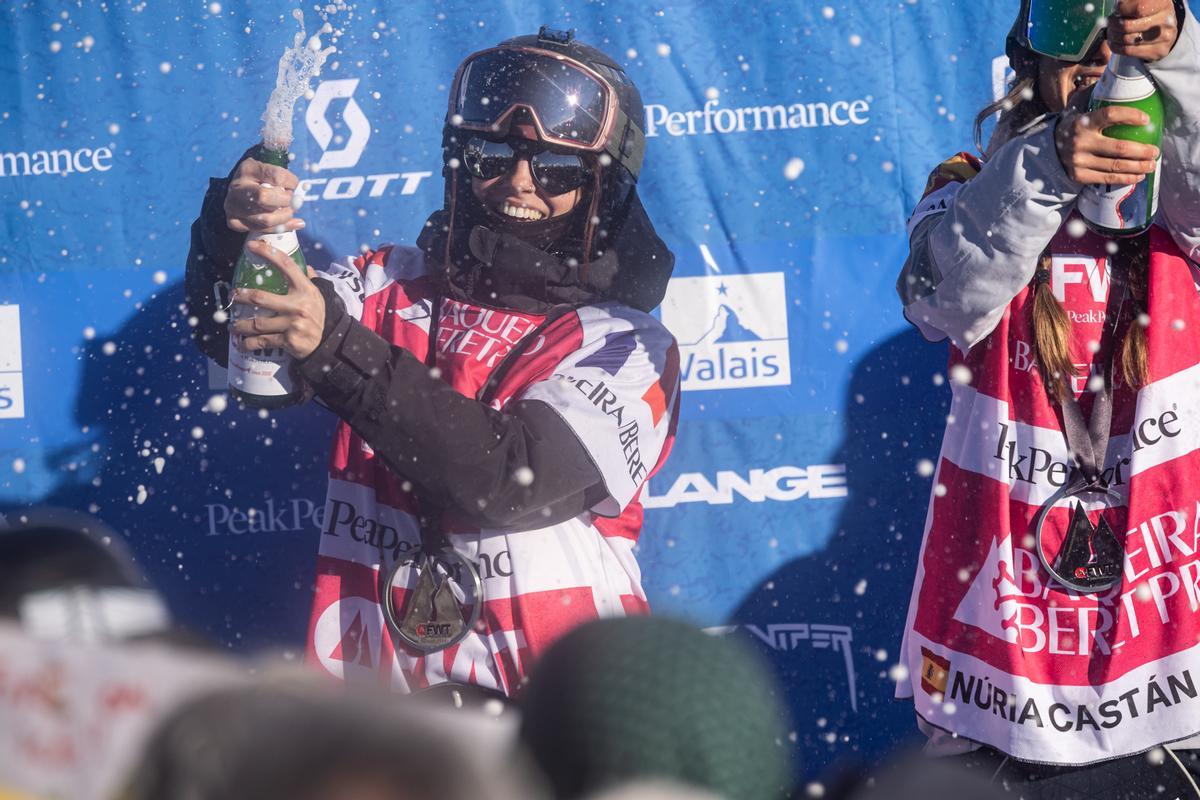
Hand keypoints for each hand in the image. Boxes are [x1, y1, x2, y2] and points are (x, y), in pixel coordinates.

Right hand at [224, 158, 304, 234]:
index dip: (291, 182)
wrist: (241, 192)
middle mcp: (236, 187)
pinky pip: (261, 229)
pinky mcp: (234, 222)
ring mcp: (233, 206)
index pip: (275, 175)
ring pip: (265, 218)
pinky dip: (281, 228)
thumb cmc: (262, 178)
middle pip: (265, 198)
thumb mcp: (269, 163)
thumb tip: (285, 134)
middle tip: (294, 201)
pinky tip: (294, 223)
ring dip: (285, 217)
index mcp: (248, 168)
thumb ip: (279, 152)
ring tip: (293, 212)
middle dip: (286, 202)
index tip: (294, 184)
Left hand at [230, 240, 324, 358]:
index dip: (267, 253)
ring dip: (240, 325)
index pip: (285, 265)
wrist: (330, 341)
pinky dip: (249, 344)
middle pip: (261, 298)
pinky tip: (241, 344)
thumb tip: (304, 265)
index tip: (250, 247)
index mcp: (305, 289)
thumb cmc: (319, 314)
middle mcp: (298, 306)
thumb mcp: (318, 294)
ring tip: (232, 325)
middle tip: (232, 295)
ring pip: (258, 323)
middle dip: (241, 296)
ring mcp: (293, 324)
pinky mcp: (289, 341)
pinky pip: (263, 342)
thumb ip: (310, 279)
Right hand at [1054, 103, 1159, 184]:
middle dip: (1142, 151)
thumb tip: (1114, 75)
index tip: (1146, 119)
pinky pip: (1107, 179)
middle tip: (1155, 151)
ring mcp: (1079, 161)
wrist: (1047, 149)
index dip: (1130, 116)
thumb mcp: (1077, 109)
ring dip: (1138, 166)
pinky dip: (1126, 178)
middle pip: (1119, 147)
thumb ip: (1093, 95)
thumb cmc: (1072, 127)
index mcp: (1082, 122)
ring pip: (1116, 165)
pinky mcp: (1079, 176)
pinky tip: (1138, 176)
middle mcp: (1080, 142)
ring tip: (1151, 165)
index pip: (1110, 115)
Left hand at [1109, 0, 1179, 61]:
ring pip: (1127, 39)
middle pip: (1128, 26)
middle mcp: (1166, 19)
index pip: (1138, 7)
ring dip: (1113, 36)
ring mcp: (1164, 36)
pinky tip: (1114, 43)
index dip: (1122, 9)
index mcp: (1163, 3)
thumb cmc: (1148, 14)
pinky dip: (1116, 47)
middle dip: (1113, 24)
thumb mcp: (1143, 3)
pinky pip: (1128, 50)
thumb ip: (1130, 3)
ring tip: (1111, 32)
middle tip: (1110, 23)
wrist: (1165, 32)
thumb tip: (1116, 8)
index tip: (1117, 10)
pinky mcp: (1158, 51)